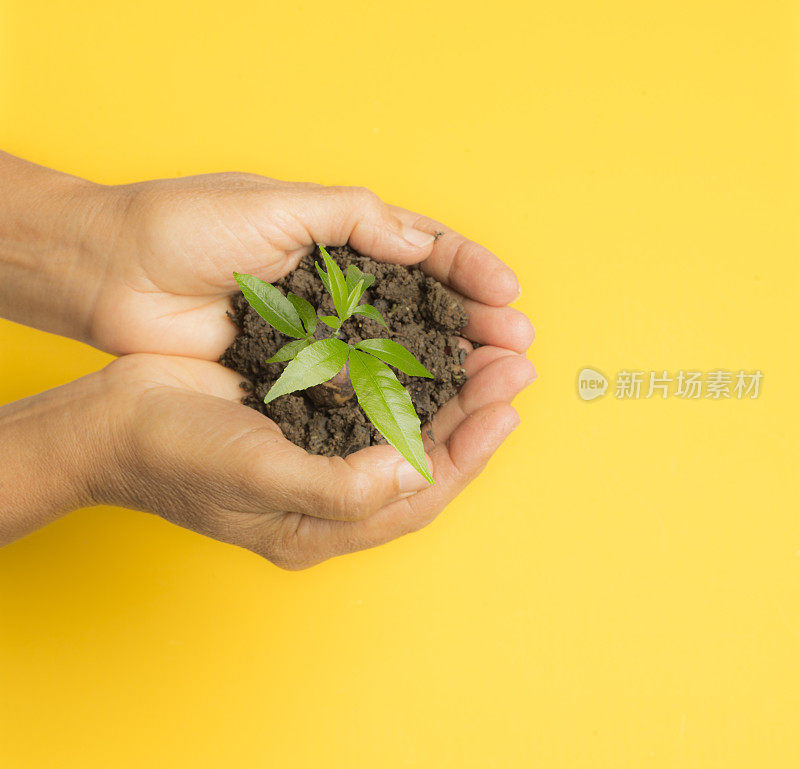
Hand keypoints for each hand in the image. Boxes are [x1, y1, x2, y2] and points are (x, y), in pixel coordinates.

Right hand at [0, 350, 533, 566]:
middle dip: (472, 417)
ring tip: (488, 355)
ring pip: (404, 431)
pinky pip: (373, 404)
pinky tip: (427, 349)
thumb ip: (337, 488)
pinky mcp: (305, 419)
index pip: (419, 496)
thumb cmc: (176, 454)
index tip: (507, 407)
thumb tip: (412, 476)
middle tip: (513, 368)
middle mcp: (330, 497)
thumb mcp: (256, 475)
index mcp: (323, 526)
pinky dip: (406, 378)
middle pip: (423, 462)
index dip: (469, 453)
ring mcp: (319, 457)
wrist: (114, 422)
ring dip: (448, 394)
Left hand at [85, 173, 534, 357]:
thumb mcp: (274, 204)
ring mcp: (323, 334)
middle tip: (516, 347)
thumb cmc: (187, 227)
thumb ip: (353, 216)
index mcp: (343, 238)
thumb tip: (422, 240)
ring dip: (446, 367)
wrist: (116, 276)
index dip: (471, 272)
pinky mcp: (297, 372)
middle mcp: (342, 289)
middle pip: (425, 309)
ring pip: (398, 352)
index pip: (426, 251)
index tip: (507, 295)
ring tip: (491, 380)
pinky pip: (354, 386)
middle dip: (474, 326)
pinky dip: (392, 396)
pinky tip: (428, 406)